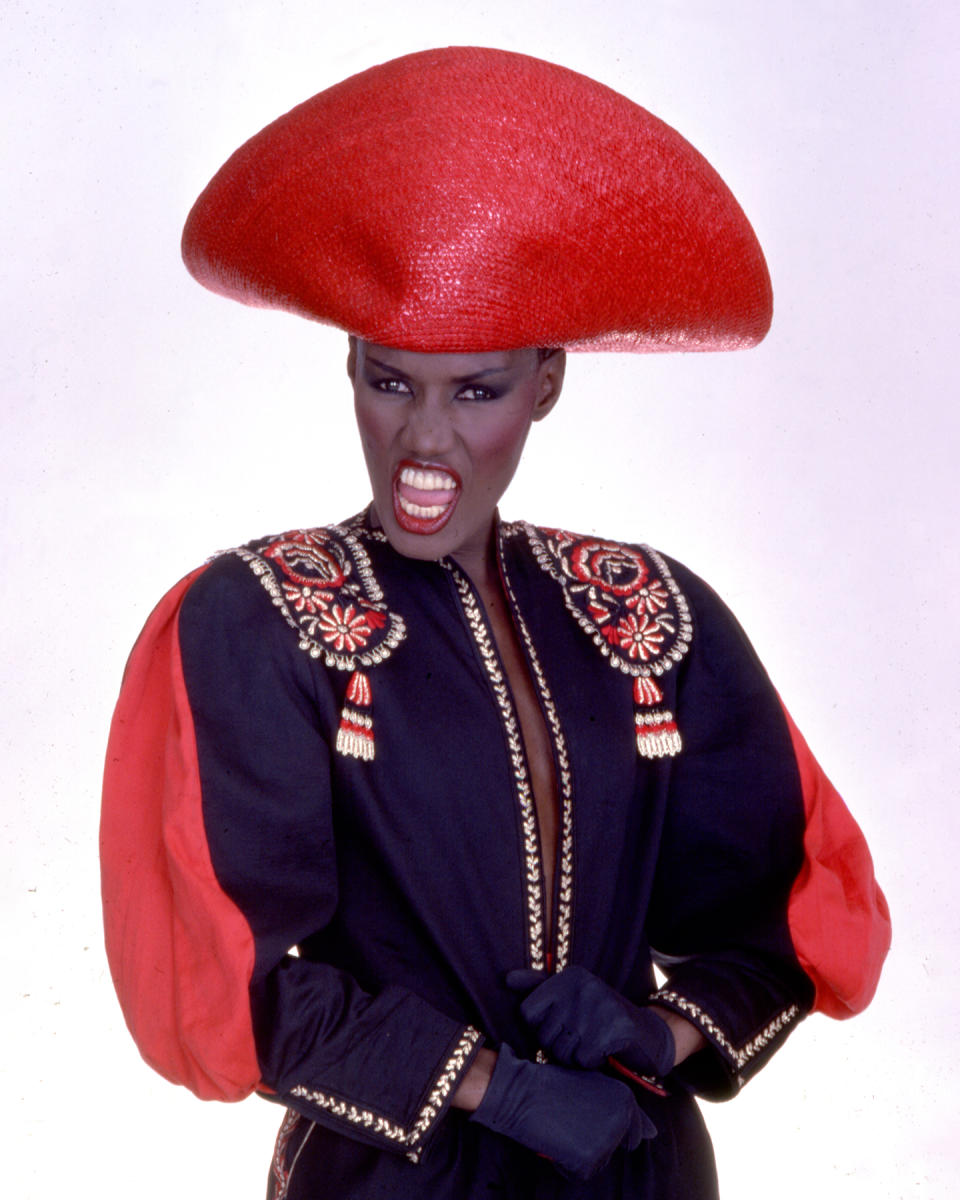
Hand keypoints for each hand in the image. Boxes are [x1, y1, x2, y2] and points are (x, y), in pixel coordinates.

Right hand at [470, 1043, 654, 1179]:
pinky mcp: (589, 1161)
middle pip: (618, 1146)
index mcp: (625, 1098)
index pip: (635, 1128)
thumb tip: (652, 1133)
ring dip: (583, 1150)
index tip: (589, 1118)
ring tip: (563, 1126)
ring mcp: (607, 1142)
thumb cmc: (552, 1086)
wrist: (521, 1094)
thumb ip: (621, 1107)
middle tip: (572, 1119)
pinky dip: (568, 1163)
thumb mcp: (592, 1085)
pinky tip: (557, 1140)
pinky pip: (582, 1172)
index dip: (609, 1126)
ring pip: (601, 1159)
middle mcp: (622, 1120)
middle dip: (598, 1139)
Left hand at [507, 966, 674, 1076]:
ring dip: (575, 1056)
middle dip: (559, 1045)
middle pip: (543, 1034)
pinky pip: (582, 1060)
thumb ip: (539, 987)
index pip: (528, 1013)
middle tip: (581, 1037)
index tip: (562, 1026)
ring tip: (591, 1043)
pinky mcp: (612, 1030)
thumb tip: (506, 979)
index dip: (541, 1028)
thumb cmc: (601, 1018)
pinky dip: (592, 1063)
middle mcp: (581, 987)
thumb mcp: (572, 995)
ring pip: (561, 1050)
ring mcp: (597, 1008)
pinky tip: (604, 1052)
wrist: (648, 1034)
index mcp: (569, 977)